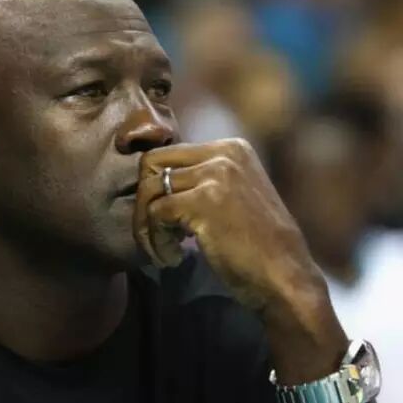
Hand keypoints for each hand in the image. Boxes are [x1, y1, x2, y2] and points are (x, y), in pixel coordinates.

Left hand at [134, 138, 347, 383]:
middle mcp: (223, 153)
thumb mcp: (231, 198)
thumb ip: (200, 181)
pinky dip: (156, 241)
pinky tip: (173, 259)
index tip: (166, 221)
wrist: (286, 280)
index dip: (155, 189)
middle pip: (150, 164)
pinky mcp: (205, 201)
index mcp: (230, 148)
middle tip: (155, 235)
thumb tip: (152, 182)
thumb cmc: (256, 248)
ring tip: (164, 252)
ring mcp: (215, 175)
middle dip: (143, 202)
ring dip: (147, 227)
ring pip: (149, 190)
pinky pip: (155, 213)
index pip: (167, 154)